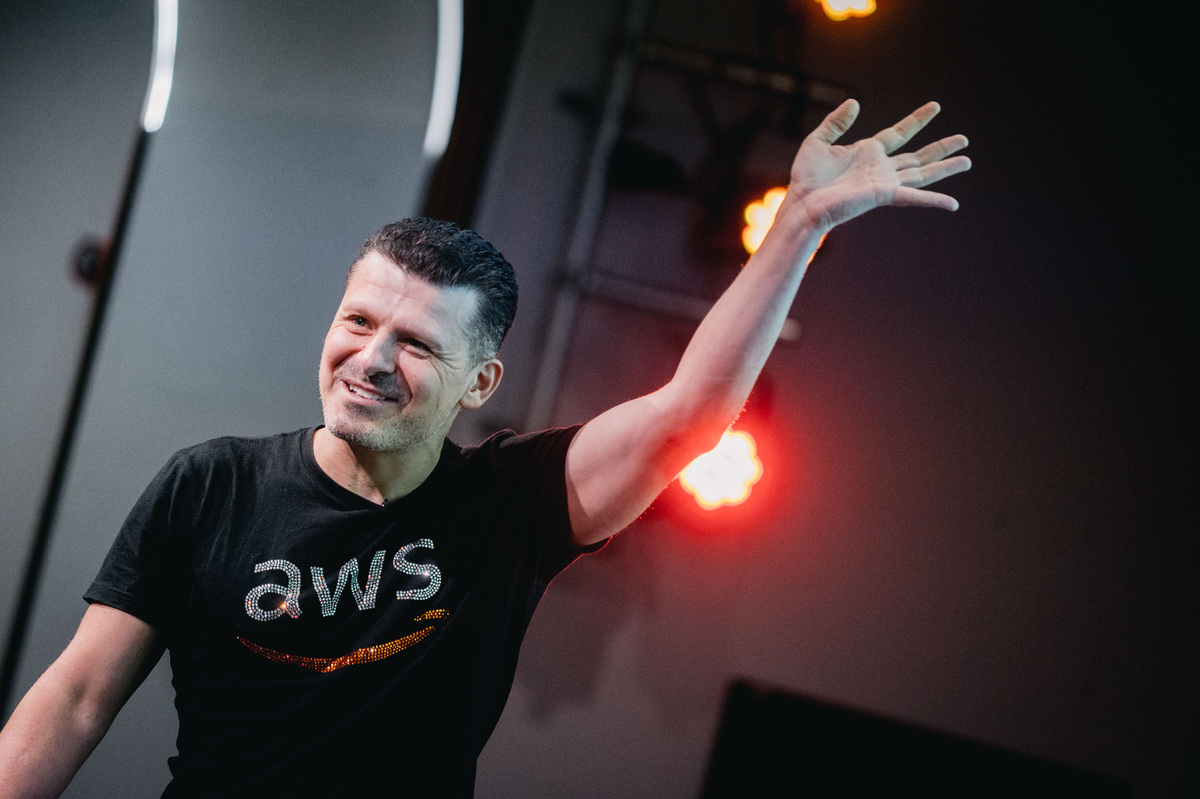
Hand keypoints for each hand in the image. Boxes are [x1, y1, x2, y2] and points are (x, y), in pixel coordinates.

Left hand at [789, 100, 970, 232]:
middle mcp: (881, 168)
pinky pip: (914, 197)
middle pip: (918, 156)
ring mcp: (885, 182)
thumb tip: (855, 102)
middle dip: (941, 148)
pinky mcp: (884, 195)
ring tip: (967, 161)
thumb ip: (836, 122)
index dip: (917, 120)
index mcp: (868, 152)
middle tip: (964, 139)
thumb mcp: (818, 140)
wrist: (802, 202)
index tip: (935, 107)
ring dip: (945, 167)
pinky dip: (933, 200)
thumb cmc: (806, 177)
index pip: (899, 133)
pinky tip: (953, 204)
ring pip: (923, 174)